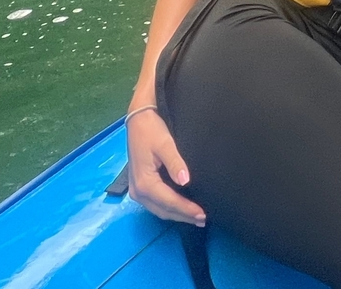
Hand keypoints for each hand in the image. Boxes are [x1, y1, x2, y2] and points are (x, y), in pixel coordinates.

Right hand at [127, 107, 205, 225]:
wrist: (138, 120)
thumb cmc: (151, 130)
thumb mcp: (165, 143)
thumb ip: (175, 163)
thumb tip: (185, 181)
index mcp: (144, 183)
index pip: (169, 201)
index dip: (186, 209)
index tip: (202, 214)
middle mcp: (138, 192)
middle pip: (163, 210)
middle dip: (183, 215)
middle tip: (204, 219)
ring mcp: (137, 191)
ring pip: (159, 209)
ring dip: (177, 214)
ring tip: (195, 217)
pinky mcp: (139, 187)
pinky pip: (155, 204)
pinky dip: (169, 208)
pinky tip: (181, 208)